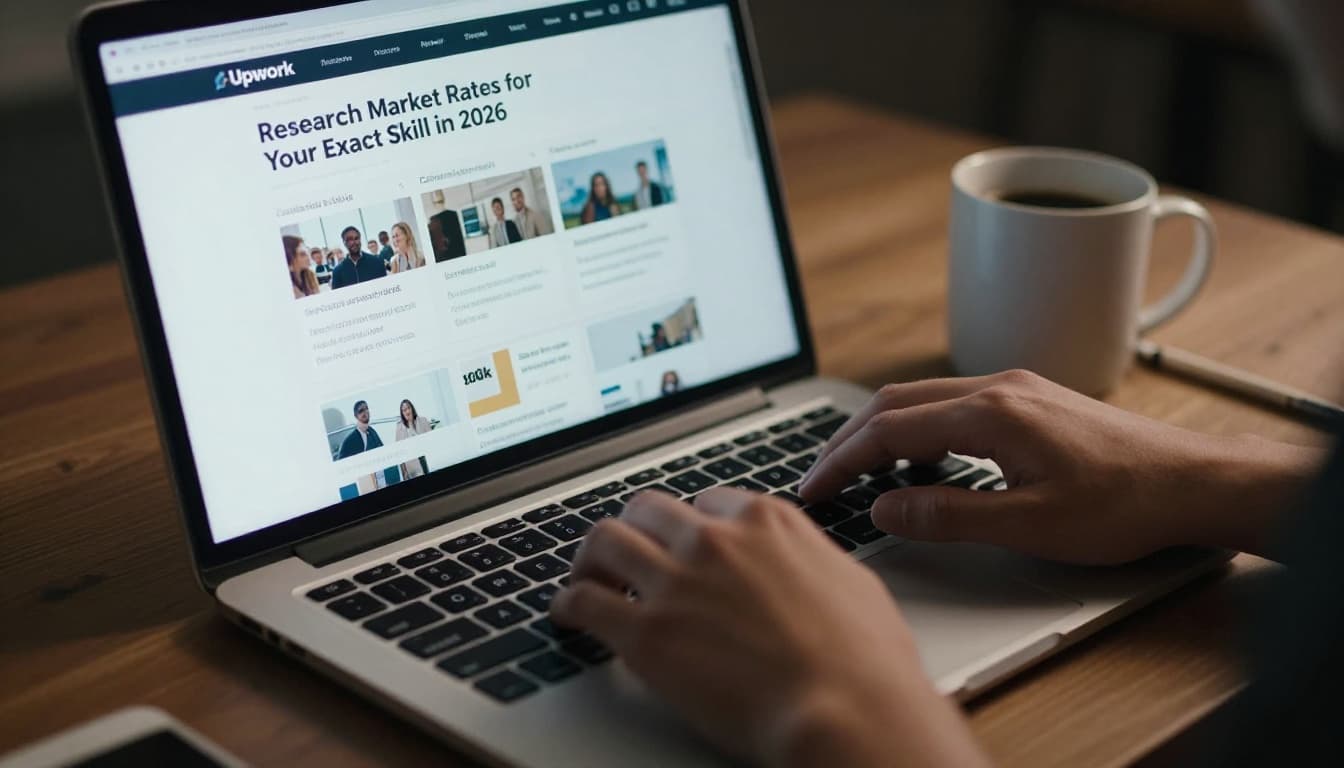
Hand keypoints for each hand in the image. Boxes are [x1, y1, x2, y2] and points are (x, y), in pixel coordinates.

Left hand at [550, 488, 989, 767]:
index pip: (706, 504)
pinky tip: (568, 615)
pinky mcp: (646, 633)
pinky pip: (584, 601)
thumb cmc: (866, 662)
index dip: (689, 527)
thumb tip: (804, 564)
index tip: (682, 544)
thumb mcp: (852, 583)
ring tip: (587, 578)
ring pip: (606, 541)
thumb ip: (812, 560)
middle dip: (635, 531)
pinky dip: (569, 604)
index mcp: (766, 522)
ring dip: (592, 559)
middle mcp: (715, 540)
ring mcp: (676, 582)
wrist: (847, 710)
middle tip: (627, 555)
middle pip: (648, 510)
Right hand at [800, 369, 1323, 563]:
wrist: (1194, 482)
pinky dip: (918, 429)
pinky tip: (921, 462)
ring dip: (882, 431)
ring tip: (859, 473)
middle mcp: (999, 388)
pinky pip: (952, 404)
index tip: (812, 488)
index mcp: (992, 414)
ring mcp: (1016, 389)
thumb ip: (948, 515)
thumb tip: (884, 506)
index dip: (841, 460)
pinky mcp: (1030, 400)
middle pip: (896, 402)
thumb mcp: (1031, 526)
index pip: (889, 429)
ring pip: (923, 399)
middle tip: (820, 478)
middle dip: (849, 439)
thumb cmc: (1124, 506)